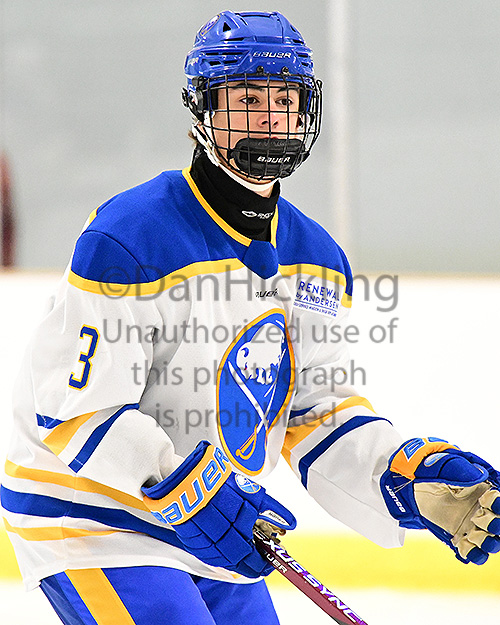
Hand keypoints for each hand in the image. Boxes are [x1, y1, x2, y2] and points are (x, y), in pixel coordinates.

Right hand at [142, 441, 295, 577]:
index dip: (265, 562)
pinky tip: (224, 545)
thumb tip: (290, 523)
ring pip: (225, 561)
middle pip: (242, 563)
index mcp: (238, 536)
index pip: (256, 560)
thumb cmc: (221, 485)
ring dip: (237, 558)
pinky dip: (220, 552)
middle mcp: (222, 545)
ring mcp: (206, 546)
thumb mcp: (253, 494)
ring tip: (244, 550)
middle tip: (259, 557)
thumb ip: (272, 511)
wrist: (186, 481)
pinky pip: (209, 554)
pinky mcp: (193, 543)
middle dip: (253, 562)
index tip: (271, 560)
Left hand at [381, 437, 499, 563]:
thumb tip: (480, 477)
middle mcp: (482, 510)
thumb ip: (462, 471)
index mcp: (484, 490)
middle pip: (498, 525)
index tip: (486, 499)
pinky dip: (471, 554)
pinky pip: (470, 552)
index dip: (497, 503)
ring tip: (473, 536)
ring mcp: (470, 525)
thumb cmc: (432, 469)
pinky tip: (462, 547)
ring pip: (489, 542)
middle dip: (494, 524)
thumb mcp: (446, 466)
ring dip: (487, 543)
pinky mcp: (457, 537)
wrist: (411, 481)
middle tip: (478, 518)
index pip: (499, 502)